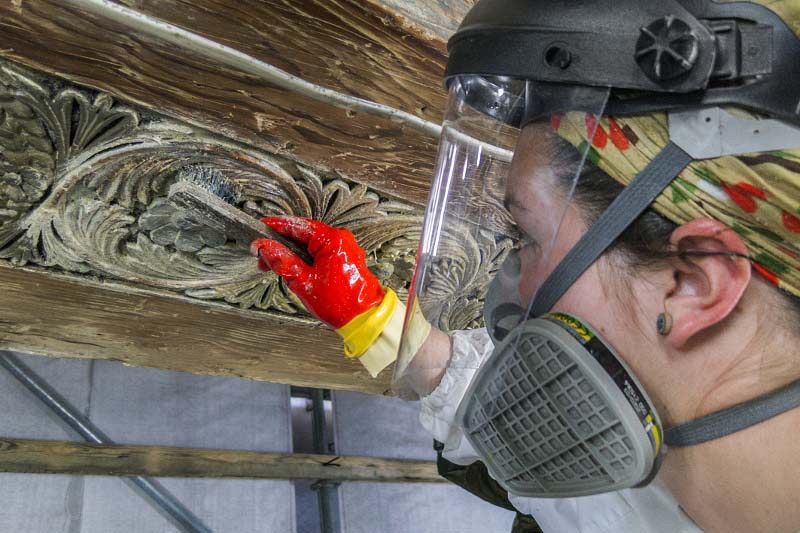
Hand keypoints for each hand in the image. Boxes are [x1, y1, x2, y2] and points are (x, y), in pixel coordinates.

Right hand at [250, 216, 384, 328]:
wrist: (364, 318)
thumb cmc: (340, 303)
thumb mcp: (303, 282)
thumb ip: (281, 261)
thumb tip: (264, 247)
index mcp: (332, 240)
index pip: (298, 225)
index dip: (276, 226)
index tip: (261, 227)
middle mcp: (340, 239)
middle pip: (303, 234)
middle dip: (281, 244)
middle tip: (262, 254)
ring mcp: (344, 248)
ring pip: (310, 244)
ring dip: (291, 253)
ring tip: (273, 265)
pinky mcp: (343, 258)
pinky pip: (319, 252)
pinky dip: (304, 258)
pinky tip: (291, 267)